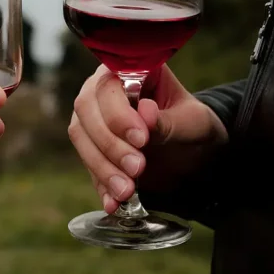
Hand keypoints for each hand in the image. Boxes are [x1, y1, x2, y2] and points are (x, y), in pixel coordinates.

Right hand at [68, 64, 227, 212]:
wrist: (192, 150)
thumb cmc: (193, 125)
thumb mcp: (193, 122)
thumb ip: (169, 120)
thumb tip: (144, 113)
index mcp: (130, 71)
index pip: (110, 84)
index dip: (119, 112)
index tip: (142, 139)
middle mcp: (103, 89)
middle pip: (87, 109)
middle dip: (110, 143)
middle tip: (138, 167)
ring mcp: (92, 117)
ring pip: (81, 136)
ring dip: (102, 167)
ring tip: (127, 191)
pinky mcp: (91, 146)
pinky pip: (87, 164)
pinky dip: (100, 185)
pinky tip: (114, 203)